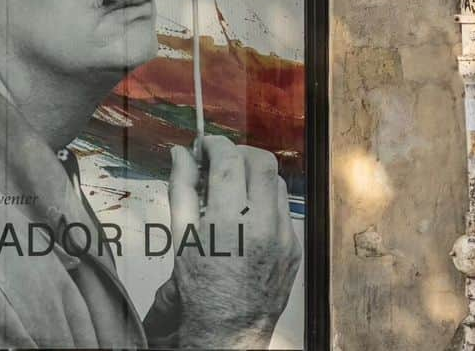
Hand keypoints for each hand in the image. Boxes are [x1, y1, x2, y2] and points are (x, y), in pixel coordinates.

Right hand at [164, 136, 301, 349]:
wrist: (227, 330)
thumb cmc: (200, 287)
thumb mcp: (181, 237)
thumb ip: (182, 188)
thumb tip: (181, 153)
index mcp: (229, 220)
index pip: (229, 159)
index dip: (215, 145)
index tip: (205, 146)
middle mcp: (261, 225)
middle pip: (261, 161)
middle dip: (240, 154)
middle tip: (222, 162)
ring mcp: (283, 236)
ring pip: (276, 183)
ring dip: (255, 177)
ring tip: (234, 191)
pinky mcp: (294, 248)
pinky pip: (283, 210)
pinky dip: (266, 204)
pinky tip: (248, 218)